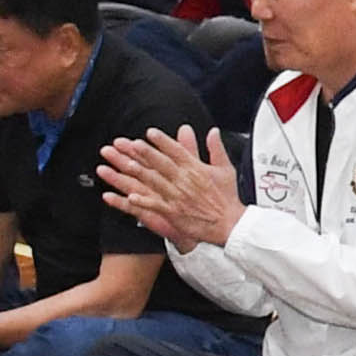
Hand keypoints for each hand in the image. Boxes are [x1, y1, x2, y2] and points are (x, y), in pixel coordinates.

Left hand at [96, 125, 244, 250]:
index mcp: (196, 169)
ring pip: (155, 181)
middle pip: (162, 163)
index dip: (162, 141)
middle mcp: (186, 181)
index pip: (177, 151)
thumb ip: (216, 148)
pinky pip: (156, 205)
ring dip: (139, 172)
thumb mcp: (226, 169)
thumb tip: (213, 131)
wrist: (231, 224)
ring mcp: (179, 197)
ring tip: (124, 164)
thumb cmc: (227, 198)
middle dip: (145, 152)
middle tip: (129, 143)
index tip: (150, 133)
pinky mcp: (175, 213)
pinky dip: (143, 201)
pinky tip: (130, 196)